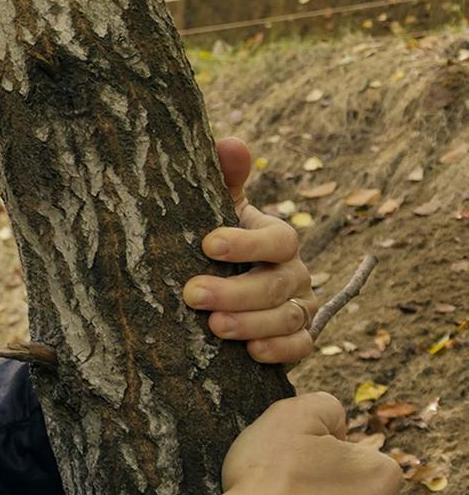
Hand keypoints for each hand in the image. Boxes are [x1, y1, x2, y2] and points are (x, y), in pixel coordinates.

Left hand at [182, 137, 315, 363]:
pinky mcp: (299, 337)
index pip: (278, 239)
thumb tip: (230, 142)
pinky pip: (301, 346)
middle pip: (278, 283)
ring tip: (215, 327)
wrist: (221, 281)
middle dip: (236, 291)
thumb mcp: (216, 207)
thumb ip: (225, 177)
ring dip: (252, 323)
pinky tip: (252, 352)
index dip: (247, 243)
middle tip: (193, 294)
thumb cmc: (216, 238)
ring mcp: (300, 306)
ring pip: (288, 317)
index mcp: (278, 238)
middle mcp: (295, 271)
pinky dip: (280, 350)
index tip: (208, 245)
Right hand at [196, 392, 404, 494]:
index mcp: (382, 473)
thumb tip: (337, 423)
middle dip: (330, 485)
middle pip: (357, 488)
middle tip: (293, 487)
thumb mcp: (290, 415)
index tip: (295, 464)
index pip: (354, 455)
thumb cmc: (266, 477)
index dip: (319, 454)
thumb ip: (325, 405)